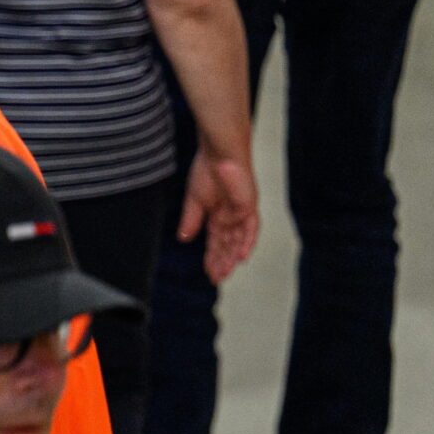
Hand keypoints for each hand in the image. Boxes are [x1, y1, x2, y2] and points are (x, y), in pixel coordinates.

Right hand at [178, 150, 259, 281]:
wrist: (218, 154)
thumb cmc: (206, 172)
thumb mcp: (195, 201)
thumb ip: (191, 220)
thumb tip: (183, 239)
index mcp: (218, 215)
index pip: (216, 241)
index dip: (212, 257)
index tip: (208, 273)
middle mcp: (232, 217)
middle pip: (227, 244)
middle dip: (221, 261)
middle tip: (216, 279)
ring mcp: (242, 213)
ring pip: (238, 240)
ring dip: (232, 256)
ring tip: (225, 272)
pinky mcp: (249, 206)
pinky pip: (250, 228)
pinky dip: (246, 243)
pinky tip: (240, 257)